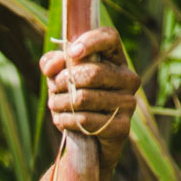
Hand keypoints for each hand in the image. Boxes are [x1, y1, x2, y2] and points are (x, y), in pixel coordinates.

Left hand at [39, 27, 139, 171]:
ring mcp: (128, 103)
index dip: (90, 42)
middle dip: (63, 81)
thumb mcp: (61, 79)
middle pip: (92, 72)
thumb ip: (53, 64)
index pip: (110, 38)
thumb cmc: (76, 101)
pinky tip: (61, 120)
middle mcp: (128, 79)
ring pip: (84, 98)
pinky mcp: (122, 127)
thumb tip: (52, 66)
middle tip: (52, 89)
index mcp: (116, 60)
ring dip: (60, 102)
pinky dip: (66, 120)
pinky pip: (86, 120)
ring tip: (54, 105)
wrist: (90, 142)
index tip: (71, 53)